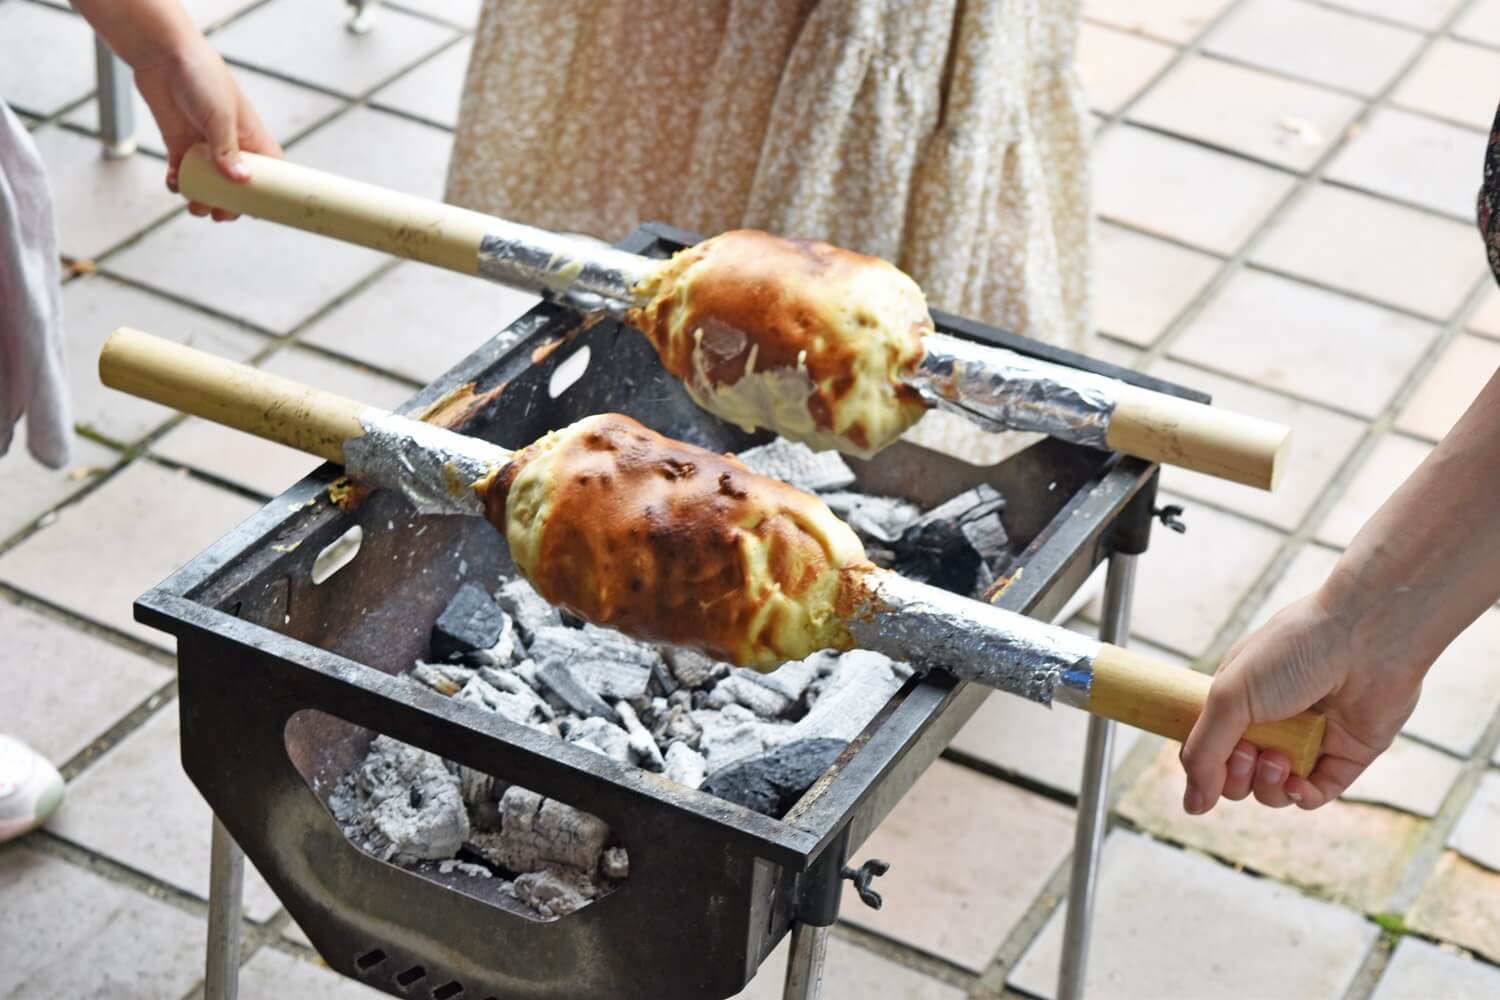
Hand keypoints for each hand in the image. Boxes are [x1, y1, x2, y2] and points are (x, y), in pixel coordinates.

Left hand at [132, 38, 280, 220]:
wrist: (163, 55)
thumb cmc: (203, 78)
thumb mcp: (220, 116)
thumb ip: (228, 150)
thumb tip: (240, 181)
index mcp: (252, 139)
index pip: (269, 175)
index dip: (266, 195)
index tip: (258, 213)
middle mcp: (231, 146)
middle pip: (236, 186)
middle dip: (228, 204)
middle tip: (218, 214)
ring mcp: (204, 147)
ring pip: (208, 184)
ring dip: (202, 198)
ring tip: (194, 205)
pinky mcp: (180, 144)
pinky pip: (182, 173)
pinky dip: (179, 182)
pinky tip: (174, 183)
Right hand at [1178, 587, 1423, 813]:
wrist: (1366, 637)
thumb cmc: (1293, 651)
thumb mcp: (1230, 695)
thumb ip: (1203, 751)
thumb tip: (1191, 806)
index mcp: (1239, 700)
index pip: (1210, 749)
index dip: (1206, 764)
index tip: (1209, 760)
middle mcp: (1272, 722)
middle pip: (1239, 777)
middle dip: (1236, 776)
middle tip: (1248, 753)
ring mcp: (1308, 740)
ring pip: (1274, 790)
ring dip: (1268, 784)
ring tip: (1278, 759)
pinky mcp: (1345, 756)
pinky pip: (1315, 794)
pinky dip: (1301, 796)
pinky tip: (1297, 784)